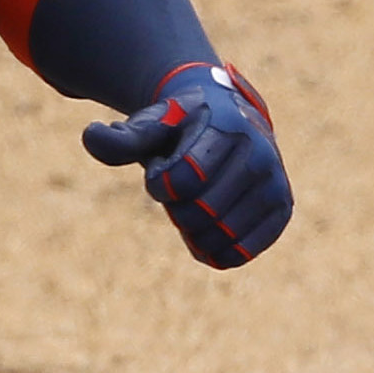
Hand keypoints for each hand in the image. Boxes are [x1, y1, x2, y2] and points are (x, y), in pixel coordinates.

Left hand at [81, 63, 290, 268]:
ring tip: (197, 203)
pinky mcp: (281, 209)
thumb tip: (91, 136)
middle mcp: (259, 154)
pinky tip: (208, 233)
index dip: (160, 185)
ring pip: (219, 236)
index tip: (161, 175)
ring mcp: (274, 183)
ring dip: (194, 230)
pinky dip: (215, 251)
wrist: (227, 120)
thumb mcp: (148, 126)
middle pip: (199, 213)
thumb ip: (121, 138)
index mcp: (226, 128)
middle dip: (177, 209)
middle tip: (180, 190)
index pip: (183, 181)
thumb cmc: (179, 128)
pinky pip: (242, 252)